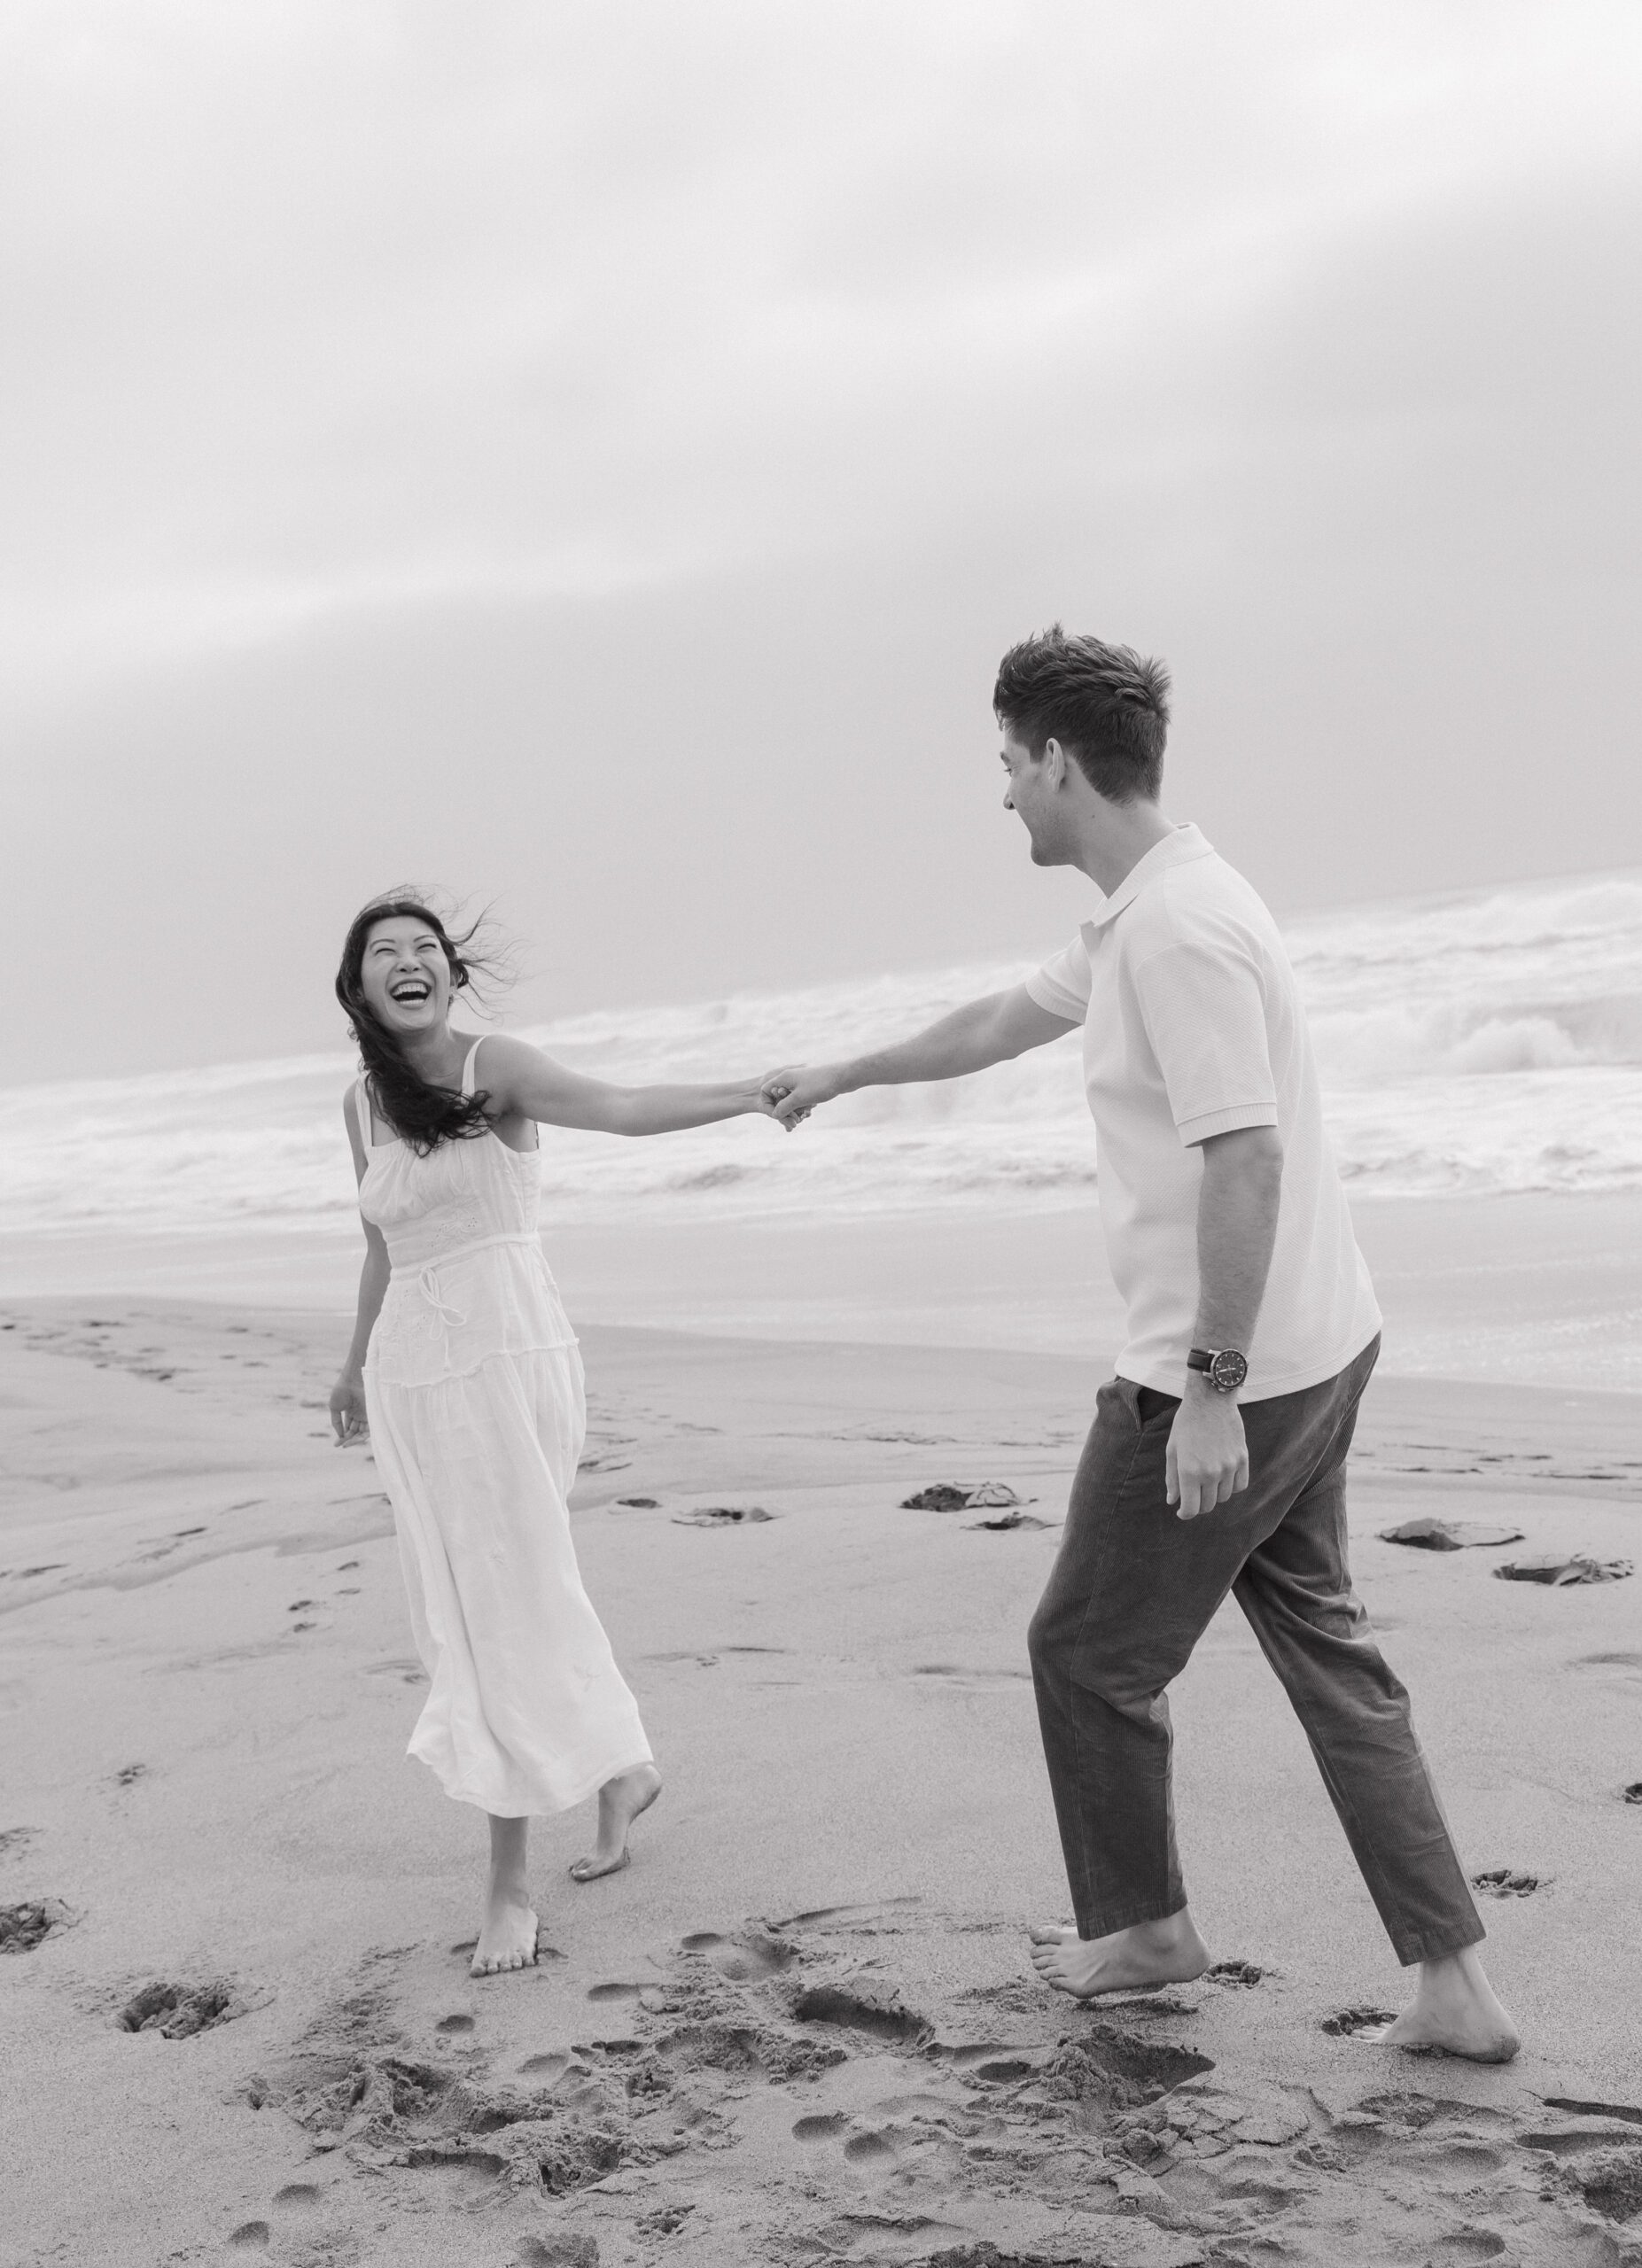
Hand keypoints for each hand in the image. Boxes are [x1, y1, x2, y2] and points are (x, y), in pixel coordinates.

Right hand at [330, 1372, 368, 1444]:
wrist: (351, 1381)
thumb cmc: (342, 1391)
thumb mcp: (335, 1408)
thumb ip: (336, 1422)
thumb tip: (340, 1435)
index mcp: (352, 1412)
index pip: (348, 1428)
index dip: (342, 1436)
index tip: (336, 1444)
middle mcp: (360, 1414)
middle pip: (355, 1432)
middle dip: (348, 1439)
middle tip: (340, 1445)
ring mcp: (366, 1414)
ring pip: (361, 1432)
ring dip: (354, 1440)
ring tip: (345, 1444)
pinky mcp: (372, 1415)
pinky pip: (368, 1430)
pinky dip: (361, 1436)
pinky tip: (351, 1439)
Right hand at [758, 1063, 837, 1130]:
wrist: (843, 1076)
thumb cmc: (820, 1085)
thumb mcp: (798, 1099)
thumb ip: (784, 1107)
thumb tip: (775, 1115)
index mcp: (784, 1077)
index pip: (766, 1090)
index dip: (769, 1103)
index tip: (776, 1114)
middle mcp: (790, 1077)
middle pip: (779, 1095)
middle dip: (784, 1108)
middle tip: (795, 1119)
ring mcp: (800, 1080)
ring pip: (791, 1097)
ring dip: (794, 1108)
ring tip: (804, 1115)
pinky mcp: (810, 1084)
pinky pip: (801, 1096)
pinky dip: (802, 1104)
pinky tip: (810, 1109)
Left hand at [1165, 1388, 1248, 1519]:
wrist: (1210, 1400)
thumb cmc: (1186, 1424)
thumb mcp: (1173, 1450)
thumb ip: (1172, 1479)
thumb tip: (1172, 1502)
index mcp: (1189, 1471)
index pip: (1191, 1509)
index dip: (1185, 1514)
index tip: (1182, 1511)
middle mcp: (1211, 1472)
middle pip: (1208, 1505)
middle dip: (1198, 1504)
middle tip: (1193, 1494)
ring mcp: (1229, 1466)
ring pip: (1224, 1497)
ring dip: (1214, 1494)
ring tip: (1206, 1480)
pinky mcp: (1242, 1459)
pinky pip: (1240, 1485)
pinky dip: (1231, 1487)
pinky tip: (1223, 1478)